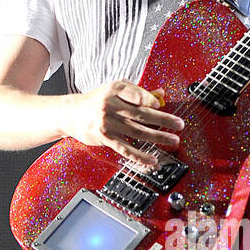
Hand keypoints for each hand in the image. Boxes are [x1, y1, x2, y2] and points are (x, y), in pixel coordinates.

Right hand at [64, 80, 183, 168]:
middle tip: (179, 124)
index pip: (138, 95)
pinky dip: (140, 156)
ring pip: (138, 131)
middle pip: (142, 114)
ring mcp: (108, 122)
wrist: (70, 113)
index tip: (163, 106)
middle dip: (164, 120)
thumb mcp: (115, 90)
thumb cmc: (95, 100)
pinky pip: (126, 149)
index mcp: (115, 89)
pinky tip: (152, 159)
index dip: (152, 101)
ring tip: (173, 140)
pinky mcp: (105, 138)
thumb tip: (160, 94)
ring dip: (158, 137)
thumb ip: (138, 92)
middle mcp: (111, 105)